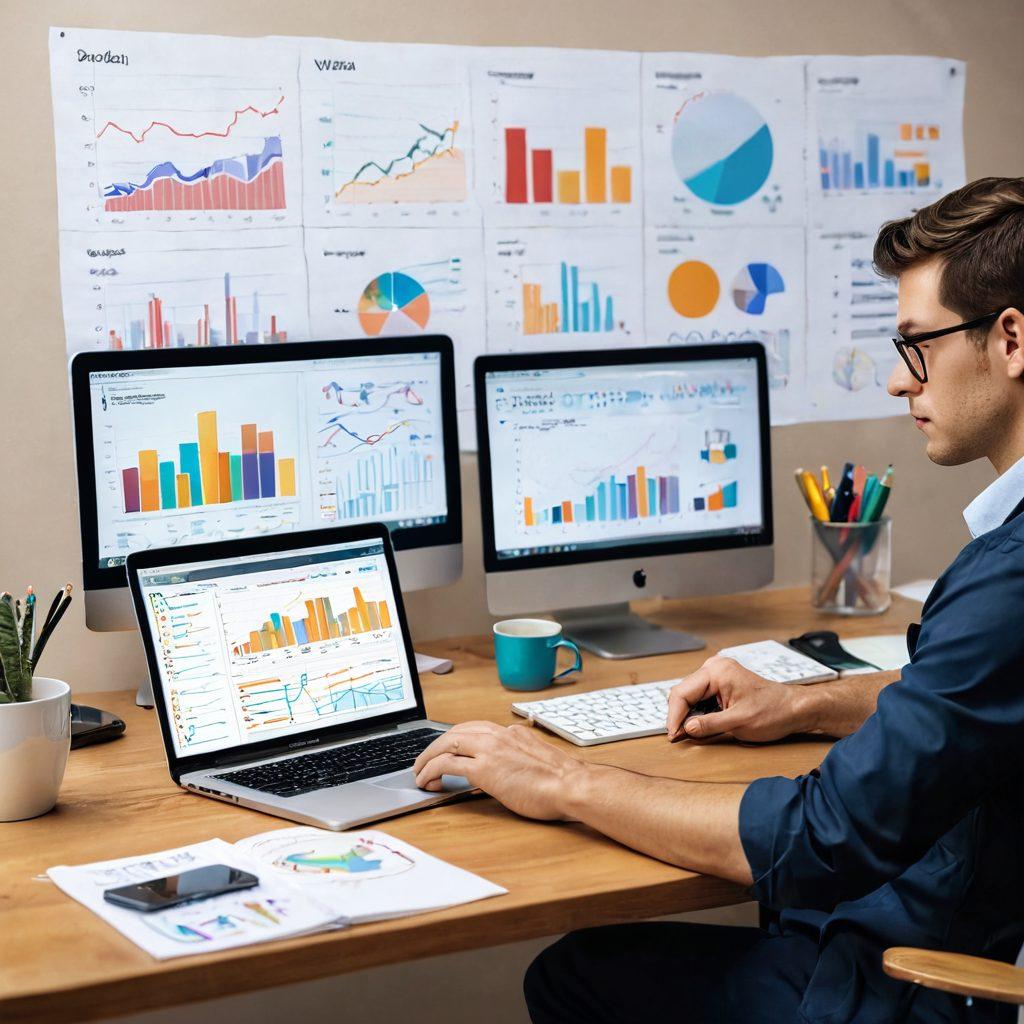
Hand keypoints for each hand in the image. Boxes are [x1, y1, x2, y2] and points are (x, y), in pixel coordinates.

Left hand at [413, 720, 588, 820]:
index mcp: (510, 732)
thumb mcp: (532, 761)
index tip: (443, 748)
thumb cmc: (561, 780)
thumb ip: (512, 760)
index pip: (471, 728)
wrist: (572, 785)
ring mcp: (490, 749)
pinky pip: (448, 764)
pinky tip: (428, 782)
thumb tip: (496, 774)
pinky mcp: (485, 768)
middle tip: (423, 762)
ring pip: (446, 744)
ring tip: (419, 774)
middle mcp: (498, 735)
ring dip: (427, 758)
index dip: (452, 739)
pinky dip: (432, 770)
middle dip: (433, 747)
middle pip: (454, 733)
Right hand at [666, 655, 808, 742]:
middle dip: (678, 715)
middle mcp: (714, 668)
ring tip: (687, 733)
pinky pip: (700, 696)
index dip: (674, 716)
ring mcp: (717, 673)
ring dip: (687, 714)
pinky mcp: (721, 682)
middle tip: (677, 737)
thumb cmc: (773, 712)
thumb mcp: (739, 723)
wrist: (794, 709)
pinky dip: (697, 711)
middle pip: (683, 692)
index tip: (672, 735)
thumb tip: (686, 728)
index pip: (682, 693)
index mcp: (717, 672)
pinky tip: (699, 725)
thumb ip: (709, 725)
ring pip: (690, 695)